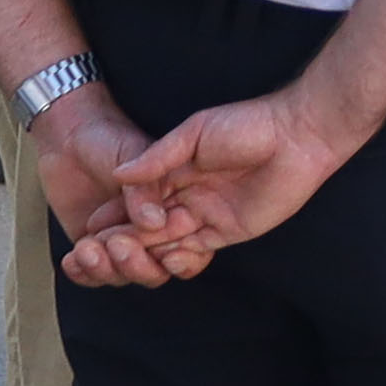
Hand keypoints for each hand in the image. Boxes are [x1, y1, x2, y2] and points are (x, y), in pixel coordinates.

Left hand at [25, 89, 165, 279]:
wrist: (69, 137)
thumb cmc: (110, 138)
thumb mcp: (135, 156)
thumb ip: (145, 192)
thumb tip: (153, 222)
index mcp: (176, 210)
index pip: (189, 248)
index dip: (182, 259)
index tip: (165, 256)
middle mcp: (151, 232)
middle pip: (156, 269)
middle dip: (137, 265)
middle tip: (118, 244)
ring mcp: (122, 241)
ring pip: (123, 274)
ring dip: (106, 268)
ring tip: (87, 248)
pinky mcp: (93, 246)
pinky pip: (92, 272)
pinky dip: (82, 272)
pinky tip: (73, 260)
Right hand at [89, 88, 359, 275]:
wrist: (297, 135)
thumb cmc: (248, 125)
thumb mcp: (195, 134)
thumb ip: (158, 157)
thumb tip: (120, 174)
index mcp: (174, 171)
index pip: (136, 200)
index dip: (114, 215)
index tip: (88, 230)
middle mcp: (186, 196)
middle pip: (146, 225)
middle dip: (121, 238)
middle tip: (94, 252)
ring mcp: (207, 215)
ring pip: (167, 240)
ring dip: (144, 250)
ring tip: (119, 259)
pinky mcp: (229, 231)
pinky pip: (197, 249)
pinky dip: (179, 257)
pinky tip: (161, 260)